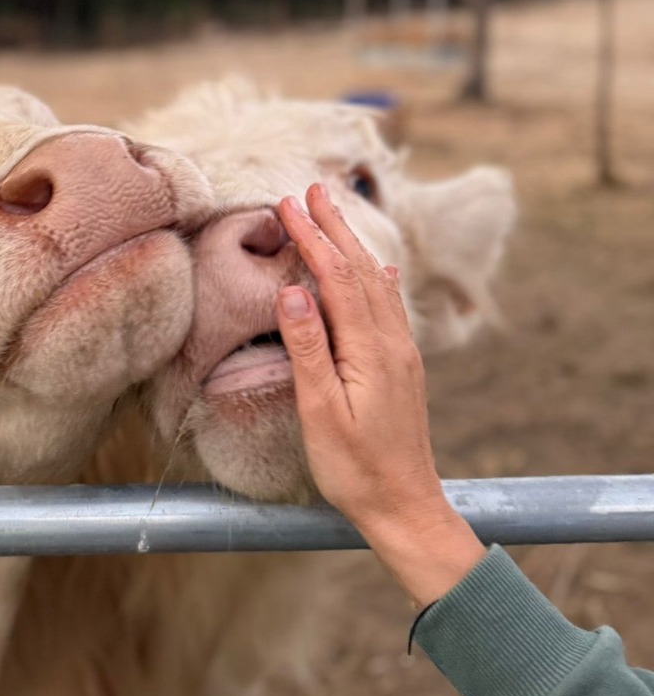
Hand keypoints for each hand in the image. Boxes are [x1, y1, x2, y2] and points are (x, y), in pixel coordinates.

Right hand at [275, 183, 485, 608]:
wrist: (407, 508)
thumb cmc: (356, 469)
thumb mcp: (321, 412)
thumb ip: (308, 349)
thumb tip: (293, 290)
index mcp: (370, 349)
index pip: (336, 277)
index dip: (313, 237)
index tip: (289, 203)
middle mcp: (392, 343)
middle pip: (361, 270)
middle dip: (335, 226)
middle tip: (314, 187)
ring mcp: (402, 354)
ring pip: (376, 284)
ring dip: (353, 244)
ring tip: (335, 213)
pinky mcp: (403, 368)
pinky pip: (388, 306)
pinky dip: (376, 276)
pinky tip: (380, 269)